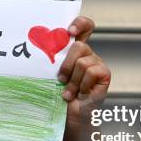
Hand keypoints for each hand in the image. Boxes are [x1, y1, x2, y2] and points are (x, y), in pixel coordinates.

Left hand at [58, 16, 110, 130]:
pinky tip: (80, 94)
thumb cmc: (57, 96)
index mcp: (73, 50)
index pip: (83, 27)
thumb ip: (51, 60)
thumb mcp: (51, 75)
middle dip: (66, 64)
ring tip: (69, 92)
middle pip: (78, 45)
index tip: (69, 32)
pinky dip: (82, 85)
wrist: (69, 117)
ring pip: (82, 62)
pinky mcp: (104, 73)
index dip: (79, 24)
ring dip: (72, 81)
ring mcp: (96, 63)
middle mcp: (86, 53)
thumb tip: (36, 49)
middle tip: (60, 79)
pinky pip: (91, 72)